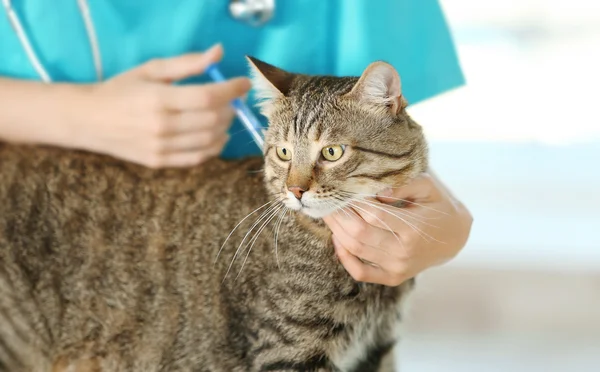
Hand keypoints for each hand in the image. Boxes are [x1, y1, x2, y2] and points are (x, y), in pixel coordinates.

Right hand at [72, 44, 250, 167]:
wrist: (88, 120)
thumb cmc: (121, 90)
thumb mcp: (150, 69)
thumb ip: (187, 63)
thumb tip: (218, 53)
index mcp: (158, 99)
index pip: (207, 96)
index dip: (231, 90)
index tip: (244, 83)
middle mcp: (161, 126)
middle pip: (212, 119)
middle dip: (231, 107)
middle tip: (233, 99)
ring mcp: (161, 147)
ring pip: (209, 140)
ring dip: (225, 127)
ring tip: (226, 115)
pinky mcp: (160, 162)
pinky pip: (197, 158)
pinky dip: (214, 147)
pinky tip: (217, 135)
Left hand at [323, 172, 472, 285]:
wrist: (454, 237)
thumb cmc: (439, 206)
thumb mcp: (429, 187)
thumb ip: (404, 184)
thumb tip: (376, 189)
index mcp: (414, 229)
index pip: (373, 214)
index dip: (354, 201)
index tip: (344, 187)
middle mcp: (404, 253)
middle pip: (359, 233)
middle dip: (338, 214)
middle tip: (327, 198)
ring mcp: (397, 268)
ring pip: (355, 249)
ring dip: (336, 230)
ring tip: (328, 212)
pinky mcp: (391, 277)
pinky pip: (359, 272)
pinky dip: (343, 257)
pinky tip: (337, 237)